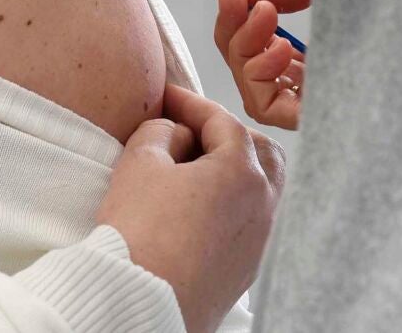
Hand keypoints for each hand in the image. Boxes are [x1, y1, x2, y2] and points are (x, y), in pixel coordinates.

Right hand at [97, 84, 284, 332]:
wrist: (140, 303)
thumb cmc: (140, 235)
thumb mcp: (138, 164)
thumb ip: (159, 132)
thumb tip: (174, 133)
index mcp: (243, 172)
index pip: (222, 120)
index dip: (190, 103)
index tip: (167, 98)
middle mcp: (263, 205)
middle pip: (258, 151)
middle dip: (225, 133)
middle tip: (188, 130)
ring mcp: (260, 240)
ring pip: (260, 188)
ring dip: (233, 170)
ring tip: (193, 170)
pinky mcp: (247, 269)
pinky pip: (249, 221)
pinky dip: (231, 203)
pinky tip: (198, 207)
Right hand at [214, 0, 311, 129]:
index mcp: (322, 52)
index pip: (260, 49)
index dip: (237, 24)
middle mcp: (316, 80)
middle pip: (249, 69)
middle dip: (234, 32)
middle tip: (241, 0)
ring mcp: (316, 101)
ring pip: (251, 88)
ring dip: (245, 49)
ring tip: (269, 16)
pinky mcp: (319, 117)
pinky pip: (265, 109)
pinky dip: (257, 77)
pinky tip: (281, 48)